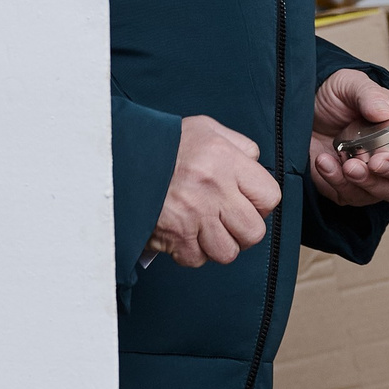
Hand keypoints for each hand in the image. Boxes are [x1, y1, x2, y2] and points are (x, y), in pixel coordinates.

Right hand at [150, 115, 280, 266]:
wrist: (118, 156)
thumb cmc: (164, 142)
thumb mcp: (206, 129)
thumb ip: (239, 145)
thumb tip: (255, 165)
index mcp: (226, 162)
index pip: (269, 197)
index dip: (261, 203)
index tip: (247, 200)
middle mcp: (213, 191)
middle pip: (253, 232)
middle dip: (244, 229)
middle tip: (229, 219)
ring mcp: (193, 217)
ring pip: (227, 252)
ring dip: (219, 244)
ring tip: (208, 229)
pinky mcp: (172, 237)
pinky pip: (195, 259)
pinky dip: (192, 251)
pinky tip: (185, 233)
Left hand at [309, 68, 388, 207]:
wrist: (301, 113)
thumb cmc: (334, 97)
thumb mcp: (348, 84)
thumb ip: (368, 95)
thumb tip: (384, 112)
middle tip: (375, 160)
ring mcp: (377, 175)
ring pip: (387, 191)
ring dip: (367, 180)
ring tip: (347, 164)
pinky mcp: (351, 190)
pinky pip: (353, 197)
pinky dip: (337, 181)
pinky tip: (325, 162)